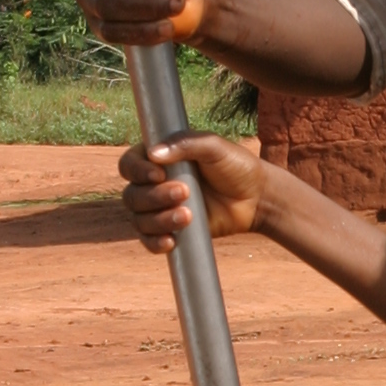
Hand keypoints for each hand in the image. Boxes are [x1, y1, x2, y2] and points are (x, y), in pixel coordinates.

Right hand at [117, 132, 263, 251]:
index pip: (129, 165)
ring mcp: (160, 209)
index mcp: (158, 159)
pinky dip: (154, 242)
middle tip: (185, 192)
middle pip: (132, 195)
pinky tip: (171, 240)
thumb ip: (186, 143)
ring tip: (188, 216)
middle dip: (155, 197)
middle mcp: (154, 184)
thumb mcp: (214, 147)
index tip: (159, 174)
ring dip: (158, 219)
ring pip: (139, 219)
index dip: (137, 171)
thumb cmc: (235, 166)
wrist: (256, 198)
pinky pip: (148, 241)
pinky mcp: (170, 230)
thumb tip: (154, 153)